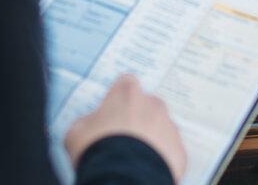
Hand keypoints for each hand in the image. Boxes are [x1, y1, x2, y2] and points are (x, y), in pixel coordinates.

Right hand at [64, 74, 186, 181]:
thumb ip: (88, 121)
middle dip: (137, 117)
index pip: (126, 83)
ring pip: (161, 128)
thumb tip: (90, 124)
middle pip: (147, 105)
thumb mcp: (77, 131)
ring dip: (151, 137)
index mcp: (127, 93)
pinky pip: (171, 151)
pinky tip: (146, 167)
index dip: (119, 97)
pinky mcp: (180, 151)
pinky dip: (162, 158)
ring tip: (135, 157)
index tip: (113, 109)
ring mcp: (169, 127)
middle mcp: (153, 105)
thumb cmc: (98, 149)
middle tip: (123, 137)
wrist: (124, 178)